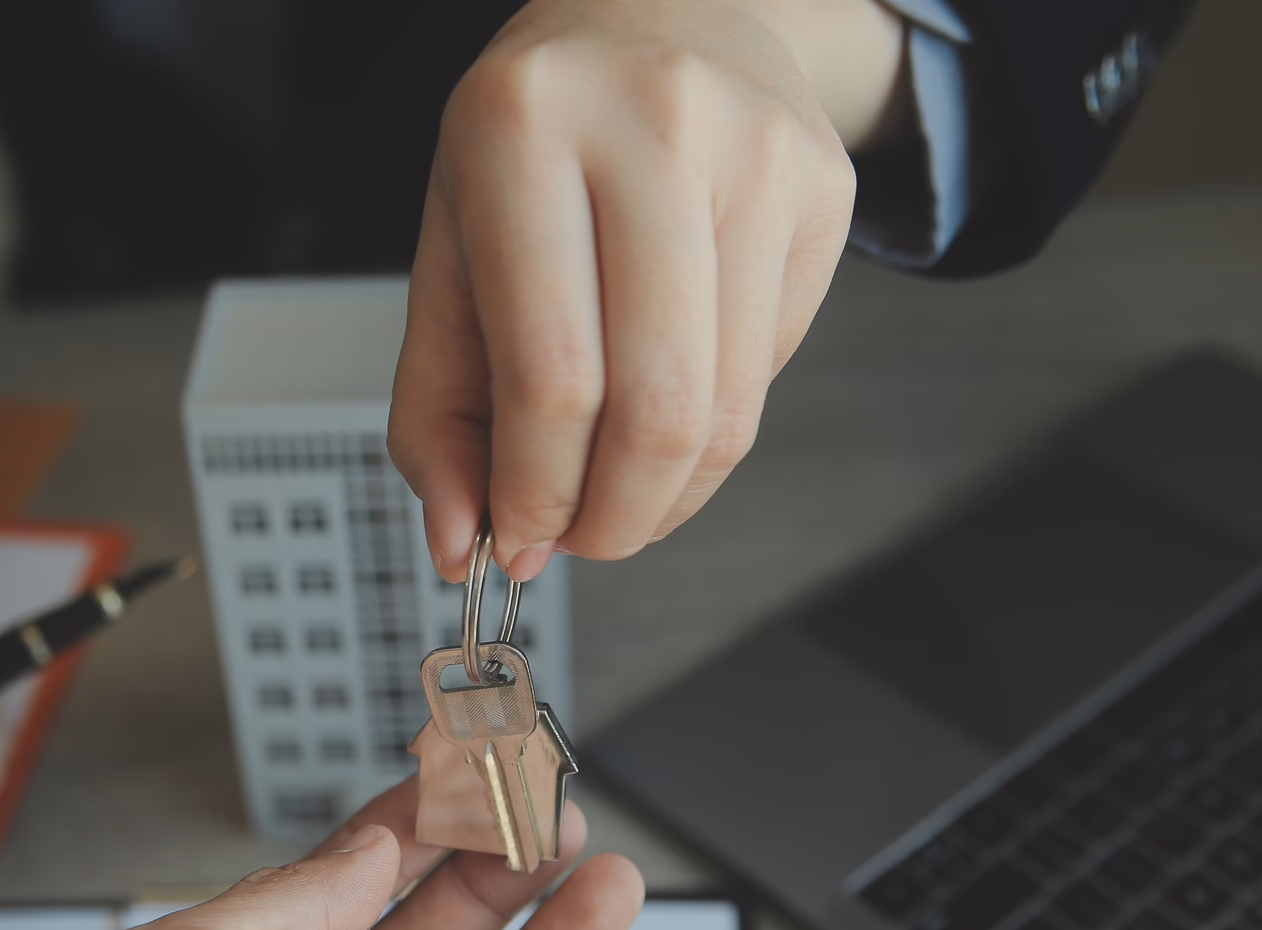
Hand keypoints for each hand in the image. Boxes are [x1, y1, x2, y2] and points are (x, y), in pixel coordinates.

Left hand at [389, 0, 905, 581]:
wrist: (663, 9)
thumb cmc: (536, 143)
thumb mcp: (450, 248)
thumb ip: (437, 406)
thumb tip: (457, 544)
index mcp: (525, 133)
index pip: (551, 377)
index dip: (537, 493)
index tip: (517, 539)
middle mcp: (654, 127)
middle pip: (657, 409)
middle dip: (614, 519)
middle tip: (579, 541)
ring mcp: (758, 155)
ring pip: (728, 409)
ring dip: (667, 498)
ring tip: (617, 500)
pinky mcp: (825, 189)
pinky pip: (770, 373)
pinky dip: (712, 433)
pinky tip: (668, 408)